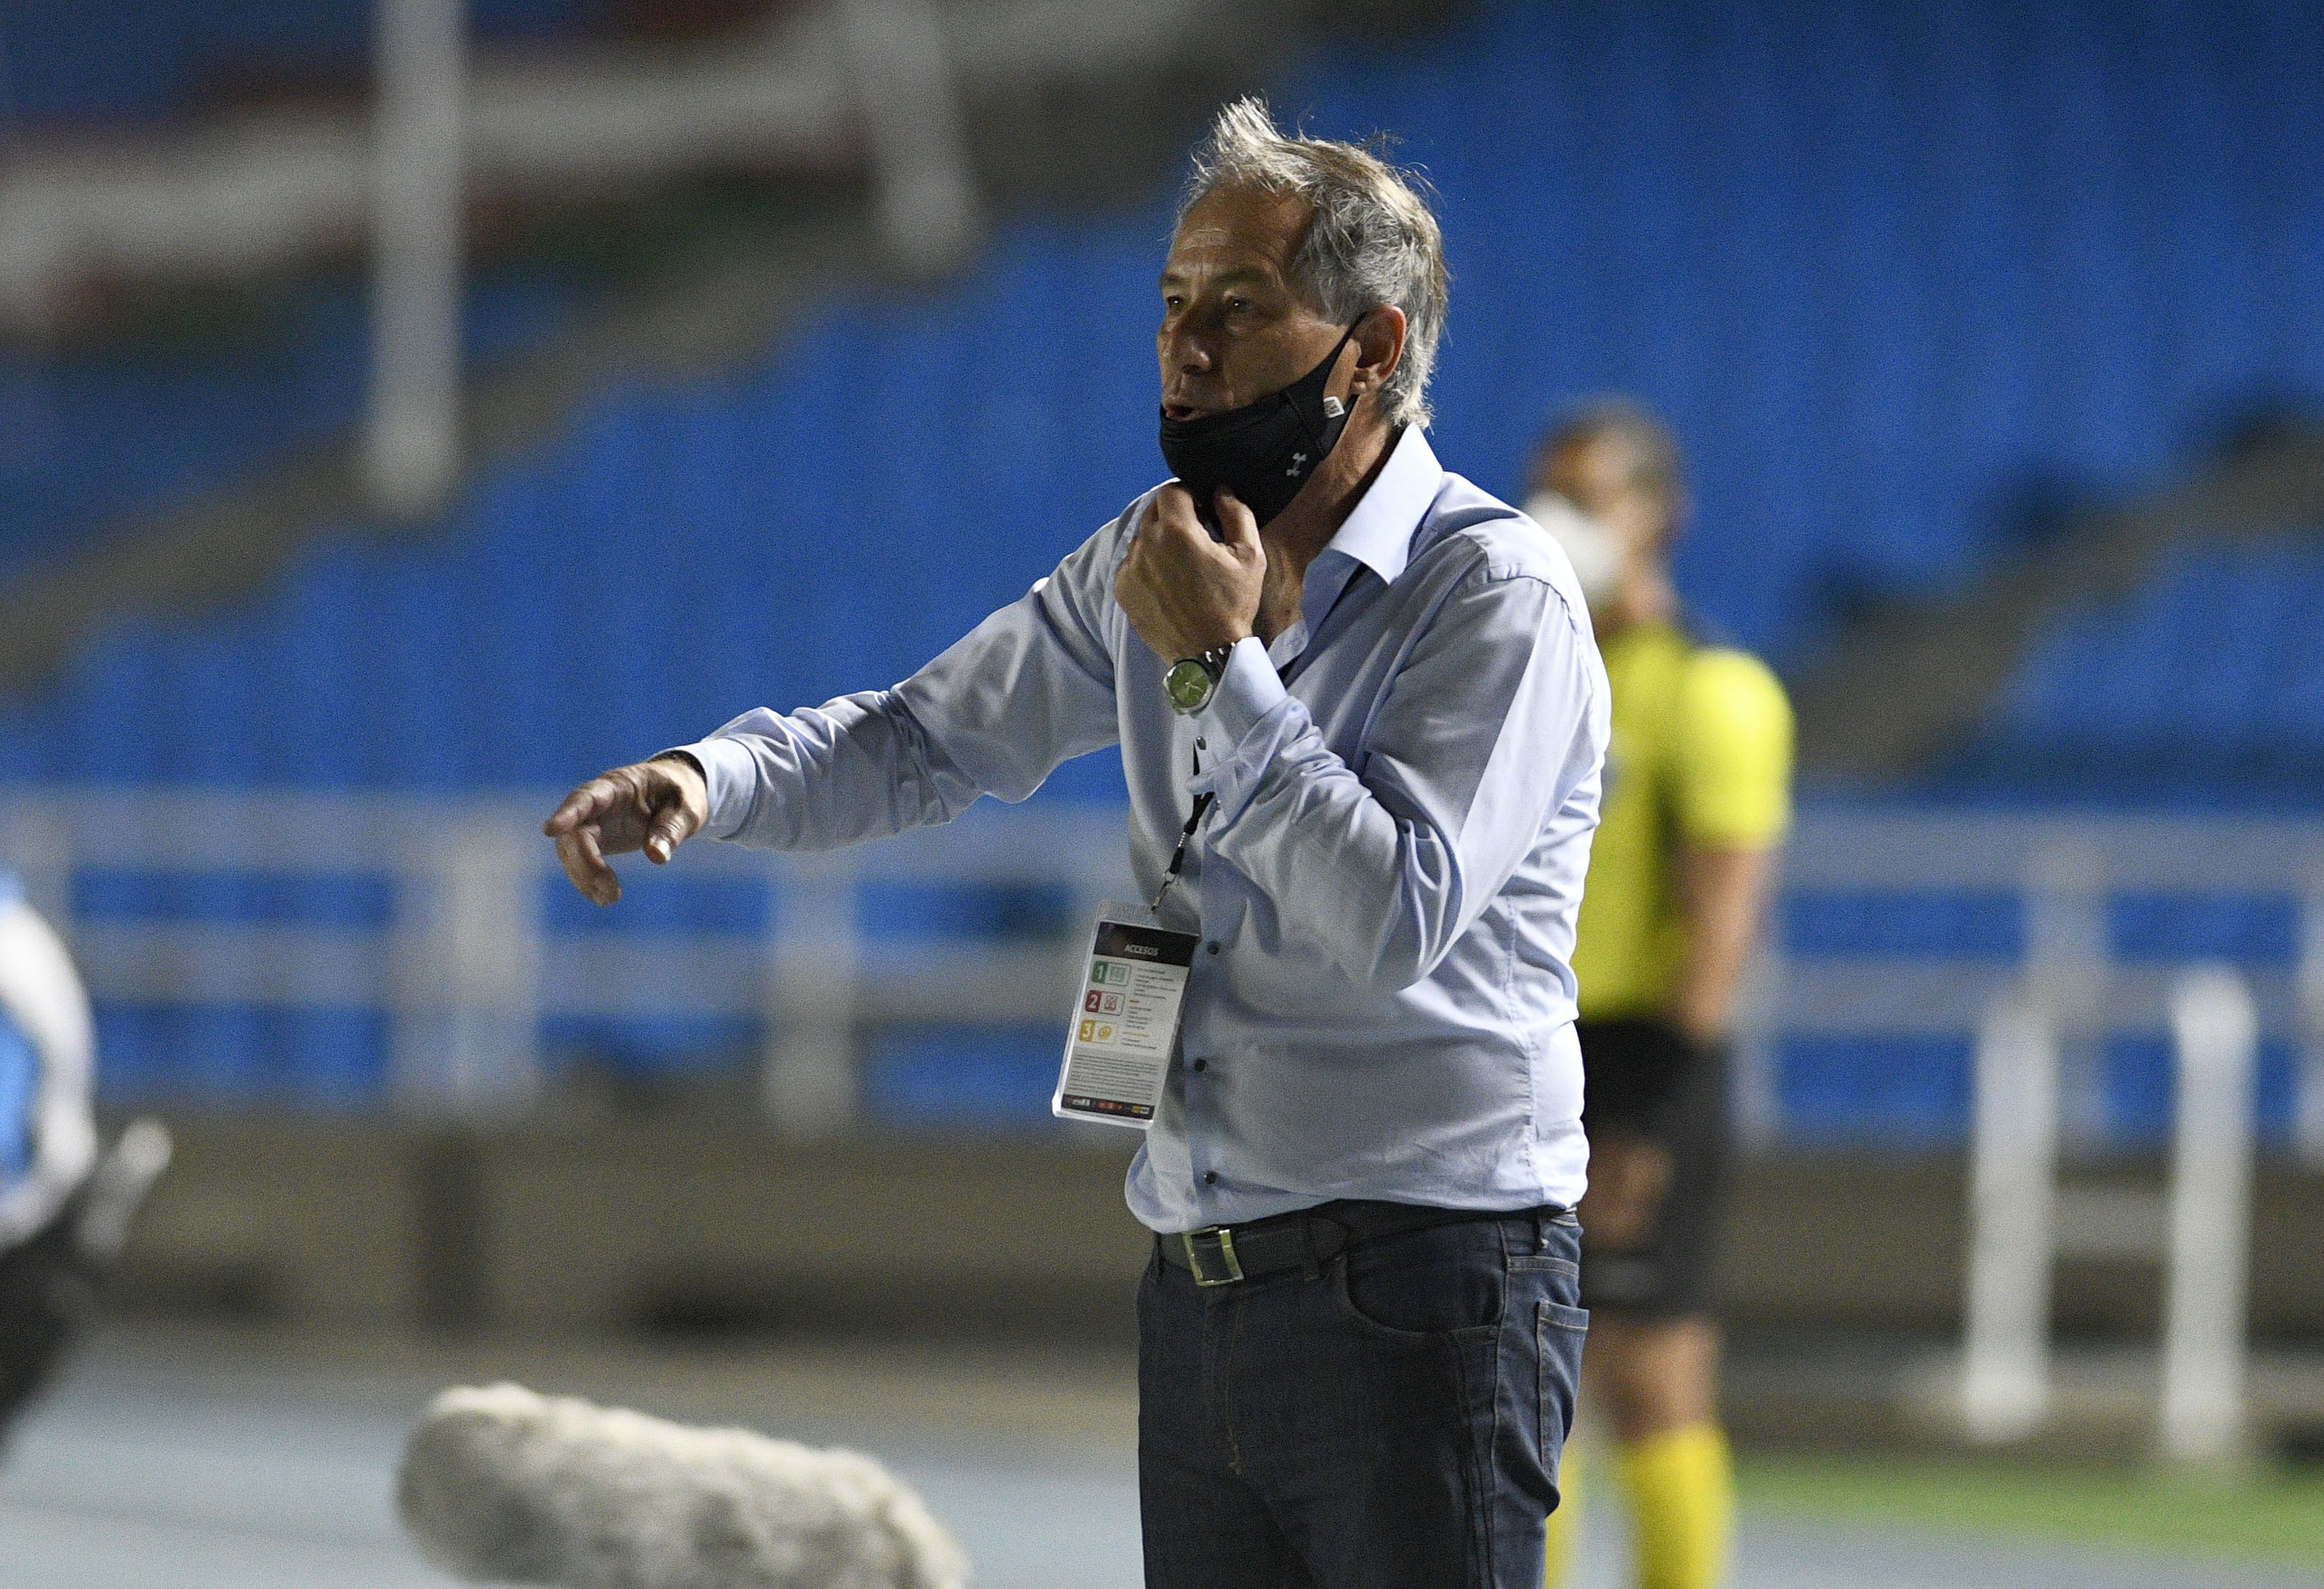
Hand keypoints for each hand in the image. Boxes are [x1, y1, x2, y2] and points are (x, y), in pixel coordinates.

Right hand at [542, 755, 708, 905]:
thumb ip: (672, 829)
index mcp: (620, 785)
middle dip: (585, 863)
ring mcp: (594, 821)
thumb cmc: (681, 794)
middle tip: (611, 893)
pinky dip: (588, 881)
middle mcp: (599, 803)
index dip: (567, 812)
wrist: (677, 792)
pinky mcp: (596, 839)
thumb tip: (656, 856)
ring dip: (584, 877)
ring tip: (610, 899)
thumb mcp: (688, 808)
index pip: (586, 796)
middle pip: (575, 831)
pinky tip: (604, 897)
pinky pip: (580, 860)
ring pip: (571, 849)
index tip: (550, 830)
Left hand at [1114, 484, 1262, 662]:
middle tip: (1194, 536)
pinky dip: (1147, 565)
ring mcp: (1130, 568)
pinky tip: (1168, 583)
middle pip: (1153, 511)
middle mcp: (1146, 544)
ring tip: (1181, 564)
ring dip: (1159, 541)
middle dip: (1173, 515)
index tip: (1202, 510)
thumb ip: (1236, 513)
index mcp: (1177, 531)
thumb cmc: (1232, 605)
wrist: (1207, 655)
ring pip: (1141, 538)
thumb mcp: (1250, 556)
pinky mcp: (1122, 589)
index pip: (1172, 491)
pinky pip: (1132, 564)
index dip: (1189, 495)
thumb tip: (1221, 490)